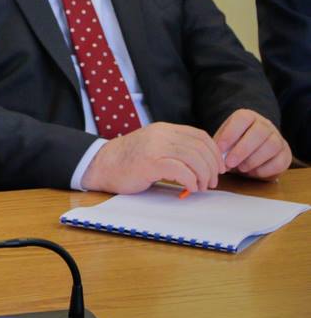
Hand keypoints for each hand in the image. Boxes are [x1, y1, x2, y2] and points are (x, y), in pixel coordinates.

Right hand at [80, 122, 222, 193]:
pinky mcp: (150, 163)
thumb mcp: (153, 146)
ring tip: (202, 186)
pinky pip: (181, 170)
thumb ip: (173, 148)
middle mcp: (161, 134)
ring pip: (194, 158)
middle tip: (212, 182)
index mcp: (164, 129)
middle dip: (212, 167)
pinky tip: (191, 188)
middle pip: (200, 147)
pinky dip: (191, 181)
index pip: (200, 136)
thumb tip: (202, 162)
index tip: (217, 167)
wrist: (99, 165)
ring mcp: (155, 147)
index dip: (214, 152)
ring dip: (204, 175)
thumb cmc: (126, 161)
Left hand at [213, 109, 291, 179]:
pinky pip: (279, 162)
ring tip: (240, 168)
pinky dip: (264, 169)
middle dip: (242, 150)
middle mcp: (265, 125)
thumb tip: (214, 155)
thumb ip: (219, 145)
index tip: (220, 149)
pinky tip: (252, 172)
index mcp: (248, 117)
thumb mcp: (224, 140)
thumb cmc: (235, 144)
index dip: (231, 133)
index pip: (243, 119)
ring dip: (253, 160)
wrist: (254, 152)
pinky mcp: (285, 155)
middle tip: (229, 163)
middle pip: (259, 132)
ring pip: (271, 146)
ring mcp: (278, 139)